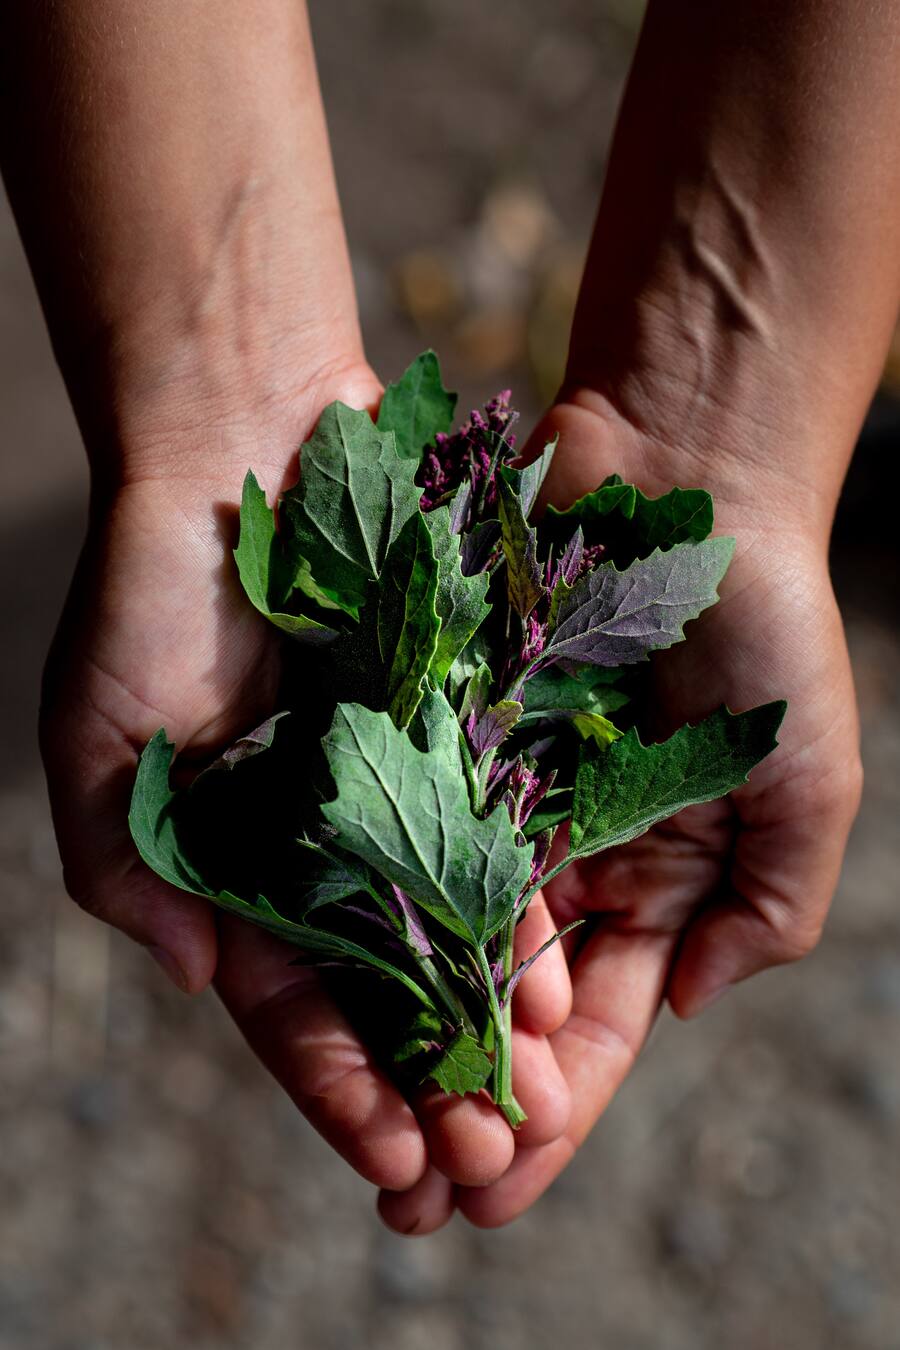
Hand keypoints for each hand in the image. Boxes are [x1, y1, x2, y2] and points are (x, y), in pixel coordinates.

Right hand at [40, 366, 573, 1215]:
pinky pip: (503, 837)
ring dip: (491, 1019)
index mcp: (237, 863)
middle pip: (387, 988)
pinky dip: (528, 910)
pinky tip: (563, 979)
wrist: (242, 444)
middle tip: (483, 1164)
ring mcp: (398, 792)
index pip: (288, 1004)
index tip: (387, 1163)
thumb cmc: (149, 590)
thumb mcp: (100, 740)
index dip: (333, 1088)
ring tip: (536, 1097)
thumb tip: (190, 976)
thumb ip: (126, 866)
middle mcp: (326, 842)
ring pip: (456, 932)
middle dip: (428, 1080)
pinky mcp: (460, 735)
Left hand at [378, 391, 862, 1231]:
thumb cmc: (762, 622)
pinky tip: (327, 990)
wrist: (677, 475)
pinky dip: (364, 913)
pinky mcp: (429, 735)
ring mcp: (485, 798)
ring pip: (427, 942)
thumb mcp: (799, 777)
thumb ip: (765, 900)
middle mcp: (558, 857)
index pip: (592, 1028)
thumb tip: (684, 1005)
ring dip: (398, 1037)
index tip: (497, 1195)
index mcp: (651, 882)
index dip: (552, 1117)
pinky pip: (387, 838)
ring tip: (359, 1127)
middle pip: (496, 1009)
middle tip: (410, 1201)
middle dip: (460, 1105)